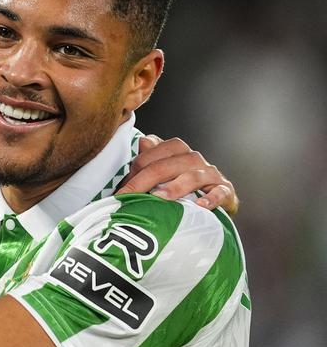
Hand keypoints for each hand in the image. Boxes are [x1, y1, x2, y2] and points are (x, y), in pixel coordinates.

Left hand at [116, 135, 238, 214]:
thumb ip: (150, 157)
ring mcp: (210, 174)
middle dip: (145, 181)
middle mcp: (193, 159)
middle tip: (129, 197)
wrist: (214, 199)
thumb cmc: (181, 184)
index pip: (153, 153)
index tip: (121, 190)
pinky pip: (220, 192)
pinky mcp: (225, 190)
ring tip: (160, 197)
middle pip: (167, 165)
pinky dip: (211, 198)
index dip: (134, 170)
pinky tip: (200, 205)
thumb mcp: (164, 171)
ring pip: (192, 176)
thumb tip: (142, 141)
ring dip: (175, 187)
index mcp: (176, 151)